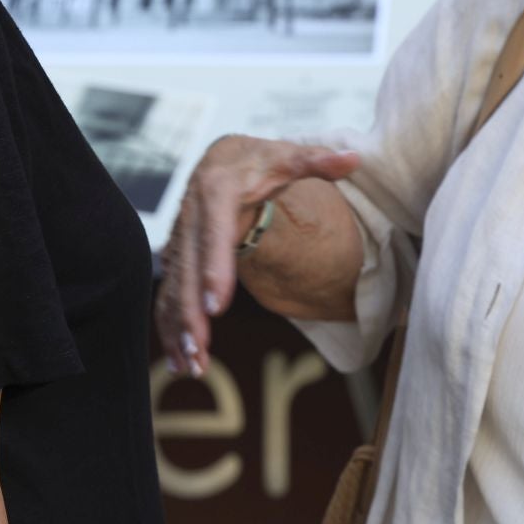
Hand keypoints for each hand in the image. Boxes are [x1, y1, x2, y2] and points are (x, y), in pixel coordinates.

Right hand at [156, 136, 358, 376]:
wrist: (224, 158)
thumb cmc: (259, 161)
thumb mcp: (287, 157)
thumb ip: (318, 162)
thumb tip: (354, 159)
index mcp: (217, 190)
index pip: (214, 233)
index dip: (215, 269)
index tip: (219, 306)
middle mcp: (191, 215)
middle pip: (188, 269)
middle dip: (191, 312)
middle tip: (201, 349)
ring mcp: (180, 238)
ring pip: (175, 287)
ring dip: (179, 328)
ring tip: (192, 367)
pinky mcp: (177, 258)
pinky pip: (170, 294)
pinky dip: (170, 327)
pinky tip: (181, 361)